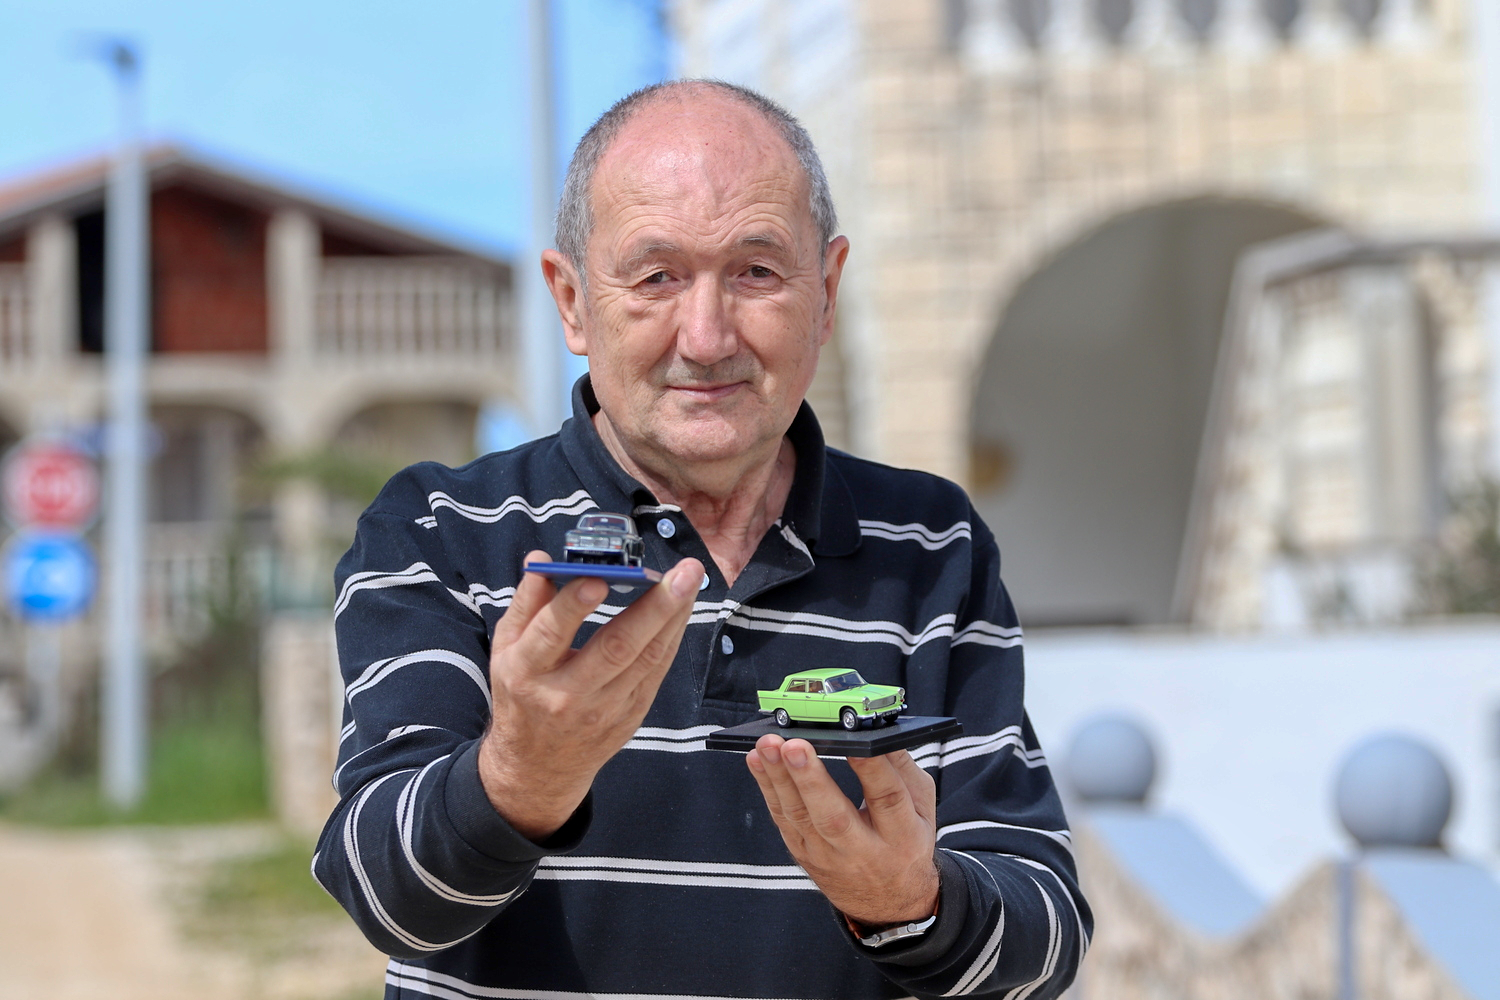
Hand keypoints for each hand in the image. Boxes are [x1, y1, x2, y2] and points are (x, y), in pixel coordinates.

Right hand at [478, 550, 702, 839]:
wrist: (539, 767)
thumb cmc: (521, 695)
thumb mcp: (505, 650)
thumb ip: (525, 604)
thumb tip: (541, 559)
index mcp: (526, 672)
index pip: (551, 634)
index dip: (574, 605)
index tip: (600, 578)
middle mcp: (566, 694)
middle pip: (615, 648)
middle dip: (654, 607)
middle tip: (683, 574)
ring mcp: (604, 709)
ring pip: (646, 659)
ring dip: (673, 617)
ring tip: (690, 581)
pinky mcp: (630, 716)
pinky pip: (656, 671)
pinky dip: (671, 637)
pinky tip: (682, 608)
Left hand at [746, 735, 939, 926]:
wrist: (887, 899)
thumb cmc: (905, 841)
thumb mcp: (922, 807)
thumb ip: (902, 768)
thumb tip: (878, 731)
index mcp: (902, 836)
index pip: (886, 799)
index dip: (870, 770)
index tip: (853, 742)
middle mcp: (863, 851)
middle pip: (833, 817)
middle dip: (810, 780)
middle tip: (794, 747)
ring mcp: (828, 856)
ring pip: (799, 817)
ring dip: (778, 779)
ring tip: (768, 747)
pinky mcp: (803, 853)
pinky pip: (782, 820)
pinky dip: (767, 789)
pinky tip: (757, 761)